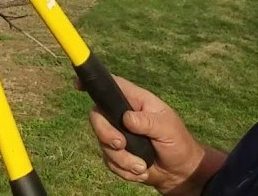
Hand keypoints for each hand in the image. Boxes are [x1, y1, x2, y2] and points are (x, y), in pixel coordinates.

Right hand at [82, 75, 225, 194]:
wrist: (179, 173)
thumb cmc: (178, 144)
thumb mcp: (168, 129)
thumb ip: (148, 122)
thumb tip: (127, 118)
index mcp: (137, 101)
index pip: (112, 86)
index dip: (94, 83)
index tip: (78, 85)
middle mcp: (123, 115)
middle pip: (97, 116)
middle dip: (106, 134)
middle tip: (121, 145)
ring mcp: (118, 134)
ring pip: (102, 143)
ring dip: (122, 159)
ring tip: (142, 166)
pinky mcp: (117, 154)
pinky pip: (109, 161)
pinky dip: (124, 170)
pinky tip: (140, 170)